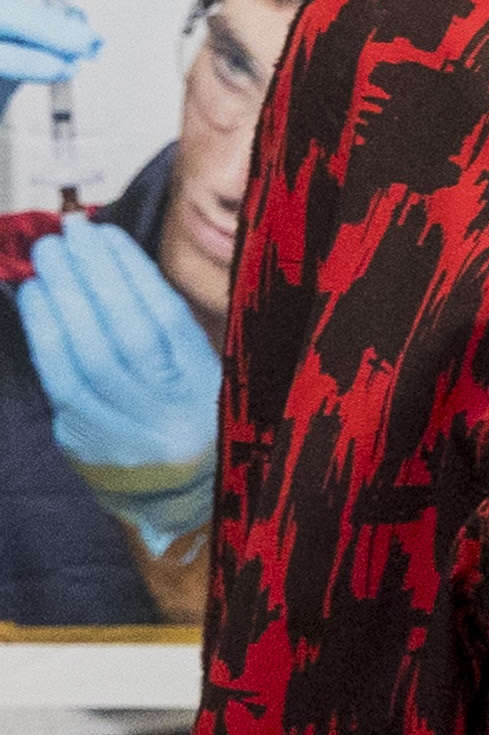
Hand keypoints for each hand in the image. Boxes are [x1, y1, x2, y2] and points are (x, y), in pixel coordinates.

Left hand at [23, 219, 222, 487]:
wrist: (179, 500)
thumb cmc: (193, 421)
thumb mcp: (205, 376)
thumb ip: (170, 333)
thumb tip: (119, 269)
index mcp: (206, 389)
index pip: (166, 321)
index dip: (133, 274)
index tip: (108, 235)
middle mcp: (168, 412)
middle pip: (125, 334)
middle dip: (94, 277)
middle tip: (69, 234)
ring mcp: (124, 431)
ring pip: (88, 356)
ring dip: (64, 299)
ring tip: (48, 257)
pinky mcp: (85, 442)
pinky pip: (60, 381)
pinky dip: (44, 335)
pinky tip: (36, 299)